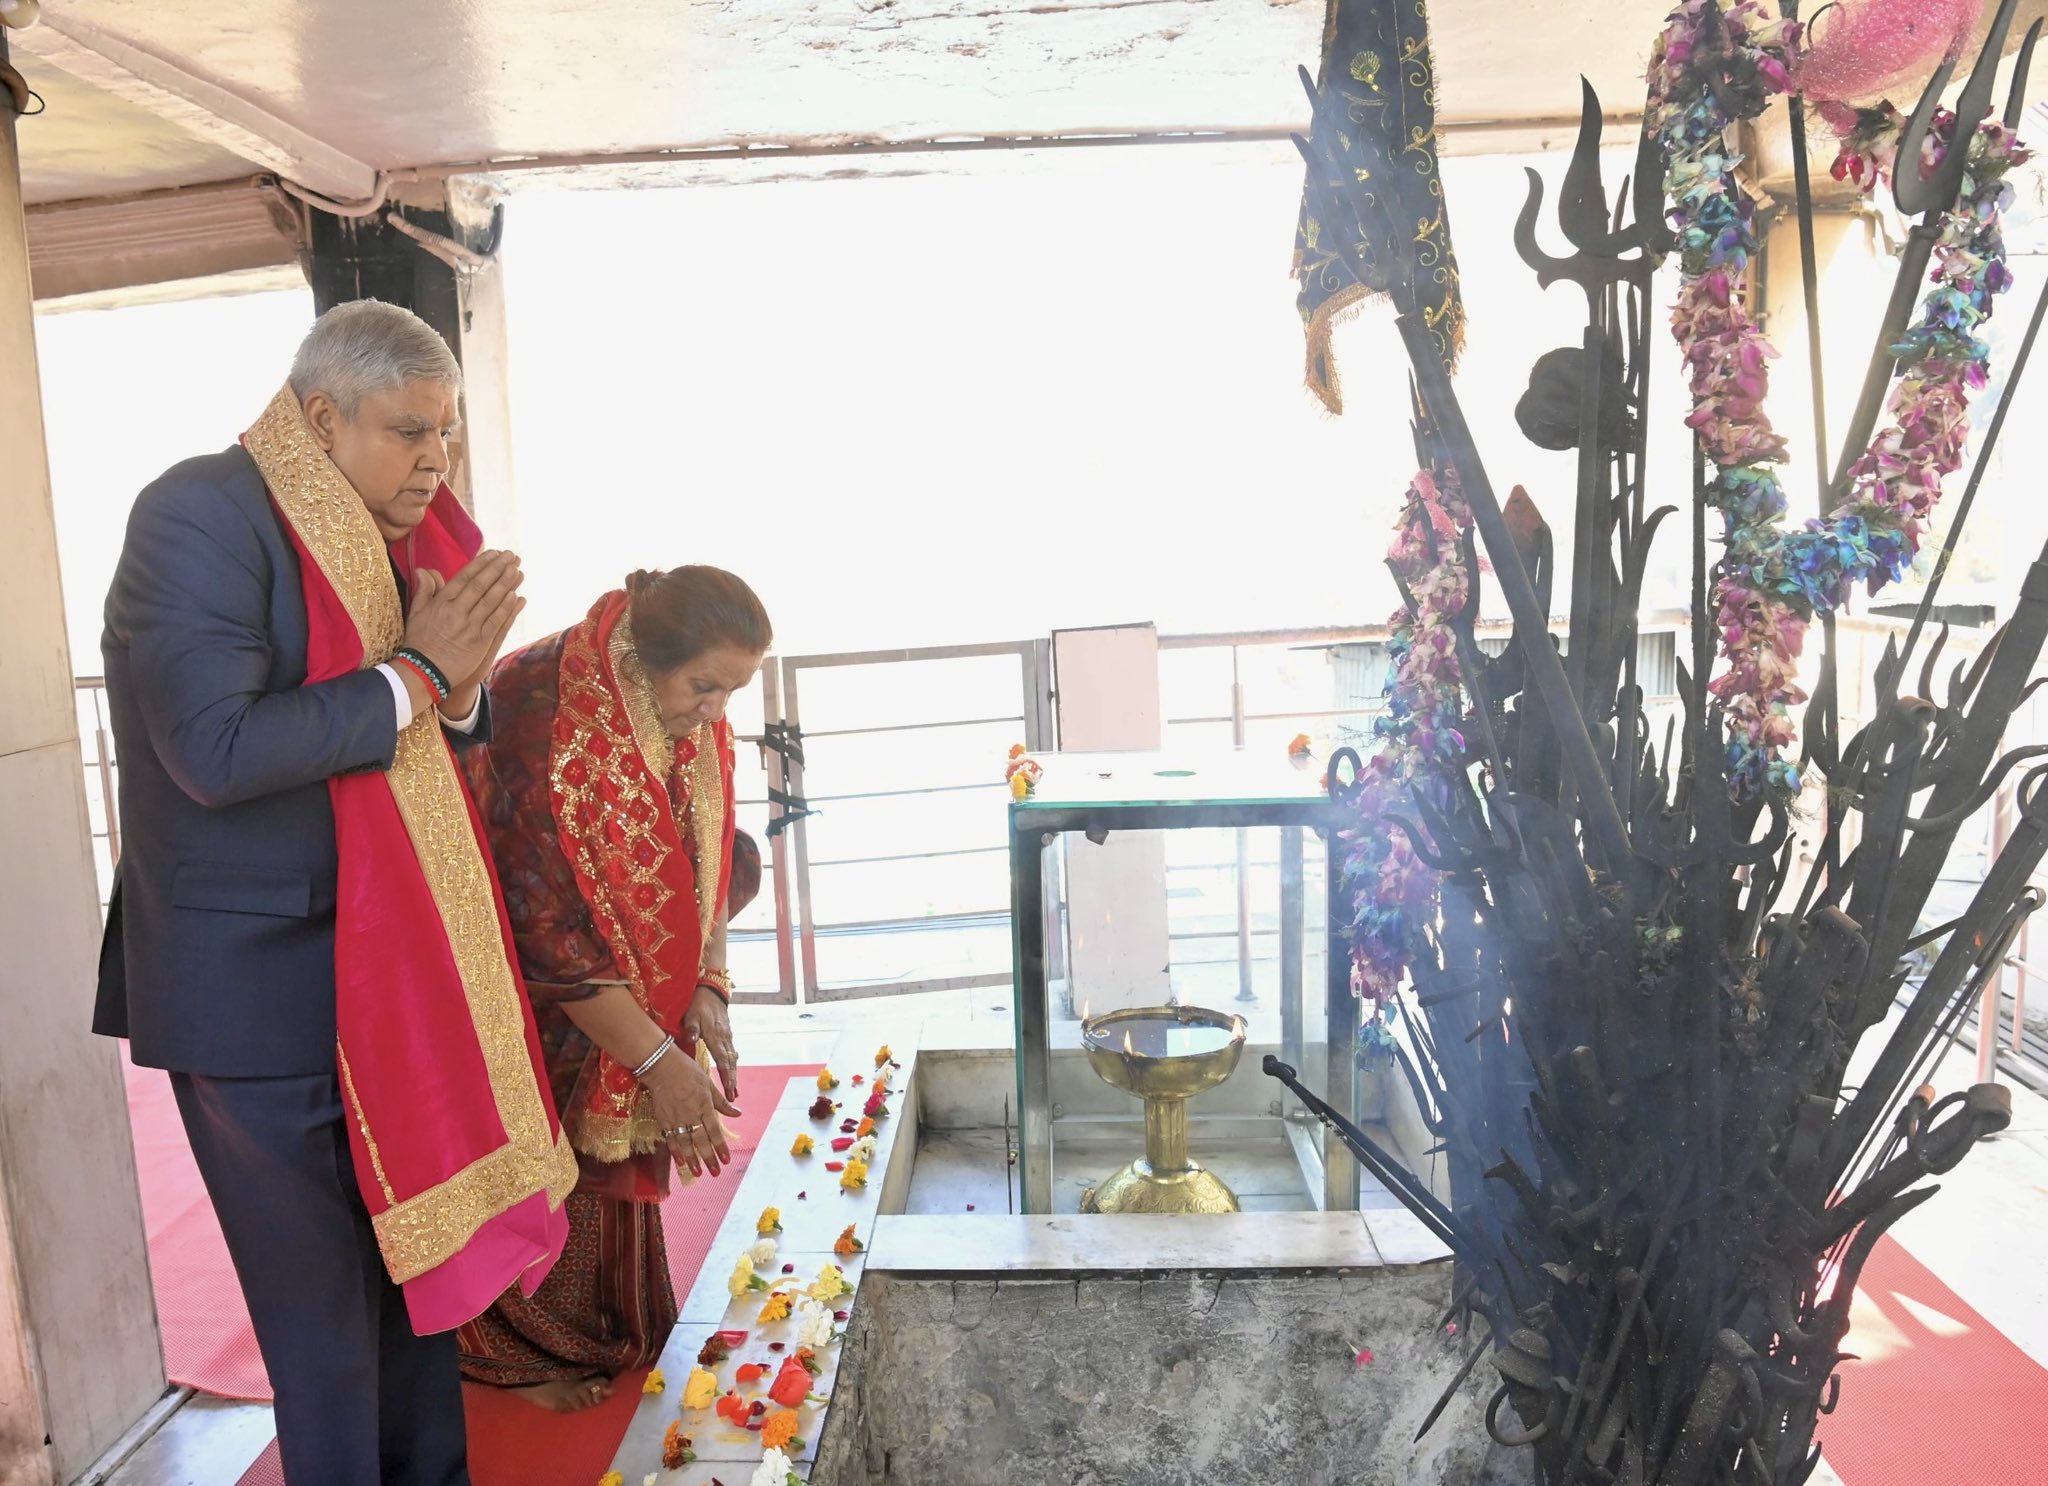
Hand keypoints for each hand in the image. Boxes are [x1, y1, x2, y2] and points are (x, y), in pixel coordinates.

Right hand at [403, 549, 524, 694]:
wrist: (422, 672)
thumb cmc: (419, 642)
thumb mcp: (416, 614)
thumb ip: (424, 590)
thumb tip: (425, 570)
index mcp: (441, 603)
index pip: (464, 577)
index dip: (481, 564)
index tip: (494, 553)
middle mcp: (456, 612)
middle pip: (481, 585)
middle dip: (498, 568)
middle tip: (512, 556)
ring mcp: (469, 627)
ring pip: (491, 601)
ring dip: (506, 584)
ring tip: (518, 570)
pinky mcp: (479, 643)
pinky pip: (496, 622)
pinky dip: (506, 608)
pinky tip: (516, 596)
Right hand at [642, 1046, 739, 1177]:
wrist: (661, 1066)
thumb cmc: (688, 1071)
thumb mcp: (709, 1084)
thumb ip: (722, 1103)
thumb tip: (738, 1113)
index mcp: (704, 1105)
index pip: (714, 1130)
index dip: (720, 1146)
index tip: (726, 1159)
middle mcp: (691, 1114)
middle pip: (701, 1140)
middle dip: (709, 1158)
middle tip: (715, 1172)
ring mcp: (676, 1119)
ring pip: (685, 1143)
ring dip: (692, 1159)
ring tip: (698, 1173)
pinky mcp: (663, 1120)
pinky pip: (670, 1139)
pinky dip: (675, 1151)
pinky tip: (680, 1162)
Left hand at [682, 984, 740, 1102]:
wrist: (711, 992)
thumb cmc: (698, 1004)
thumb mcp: (691, 1014)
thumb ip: (692, 1028)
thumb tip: (691, 1040)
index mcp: (716, 1036)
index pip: (722, 1060)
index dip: (726, 1075)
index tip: (729, 1089)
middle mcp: (725, 1039)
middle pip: (730, 1063)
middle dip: (732, 1081)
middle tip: (733, 1097)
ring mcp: (727, 1037)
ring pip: (732, 1059)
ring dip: (733, 1075)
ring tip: (734, 1092)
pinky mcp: (727, 1036)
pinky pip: (731, 1053)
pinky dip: (733, 1065)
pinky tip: (733, 1073)